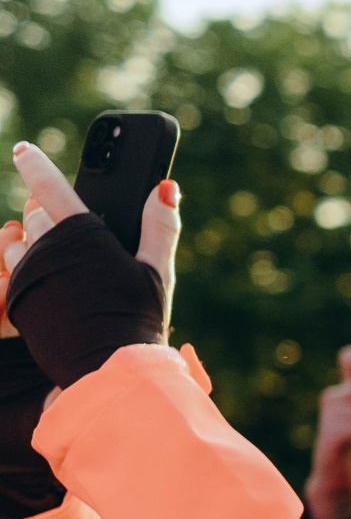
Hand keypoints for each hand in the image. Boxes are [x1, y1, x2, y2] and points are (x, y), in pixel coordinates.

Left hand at [3, 142, 180, 316]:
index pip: (48, 186)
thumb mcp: (158, 271)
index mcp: (81, 235)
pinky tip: (54, 285)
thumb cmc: (139, 319)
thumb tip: (165, 187)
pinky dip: (31, 270)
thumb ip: (161, 225)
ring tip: (60, 256)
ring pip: (19, 243)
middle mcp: (47, 250)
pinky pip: (16, 274)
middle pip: (34, 213)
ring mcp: (30, 275)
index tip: (22, 149)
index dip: (33, 163)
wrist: (107, 368)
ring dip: (34, 241)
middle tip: (63, 216)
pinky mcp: (19, 300)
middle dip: (44, 209)